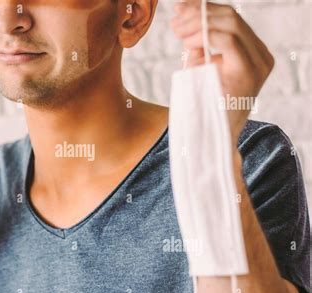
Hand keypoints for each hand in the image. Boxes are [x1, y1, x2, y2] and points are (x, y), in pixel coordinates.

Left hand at [170, 0, 274, 144]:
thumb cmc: (203, 106)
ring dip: (198, 22)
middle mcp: (260, 56)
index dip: (204, 9)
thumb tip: (185, 23)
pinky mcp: (249, 71)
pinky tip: (188, 42)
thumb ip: (199, 47)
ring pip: (231, 23)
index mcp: (252, 53)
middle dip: (199, 11)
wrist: (210, 138)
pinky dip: (204, 35)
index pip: (231, 20)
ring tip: (177, 29)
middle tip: (175, 18)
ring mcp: (258, 63)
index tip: (180, 10)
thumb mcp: (200, 70)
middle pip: (232, 16)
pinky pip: (228, 39)